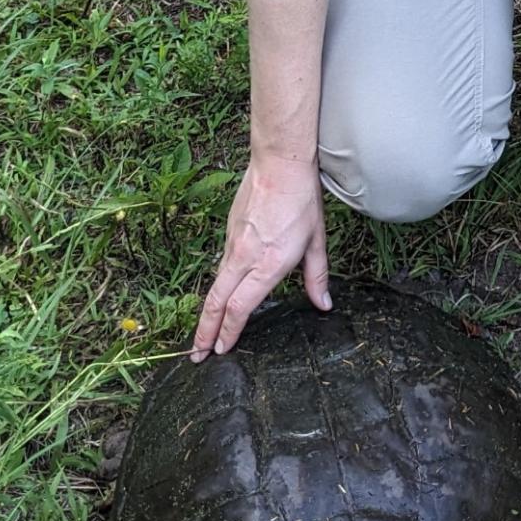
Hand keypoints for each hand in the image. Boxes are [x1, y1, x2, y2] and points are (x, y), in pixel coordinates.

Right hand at [190, 157, 329, 361]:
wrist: (278, 164)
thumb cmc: (301, 202)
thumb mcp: (316, 242)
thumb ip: (316, 277)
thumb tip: (324, 304)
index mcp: (267, 264)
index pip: (240, 307)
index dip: (229, 332)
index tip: (221, 351)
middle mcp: (244, 257)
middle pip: (216, 302)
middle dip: (204, 333)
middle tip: (197, 356)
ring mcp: (232, 244)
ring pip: (215, 286)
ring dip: (207, 313)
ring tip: (203, 335)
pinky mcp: (228, 233)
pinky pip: (220, 267)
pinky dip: (216, 288)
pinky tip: (219, 299)